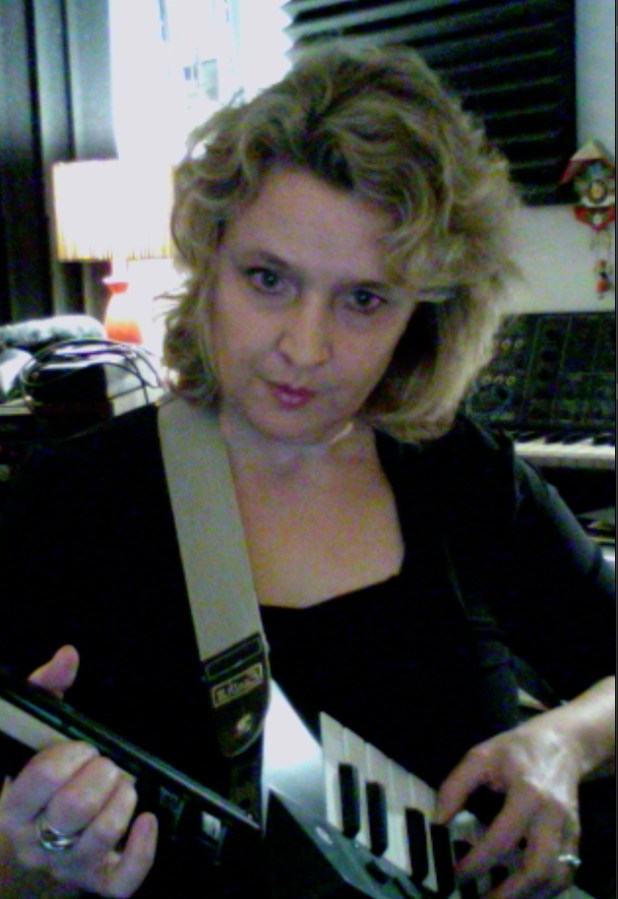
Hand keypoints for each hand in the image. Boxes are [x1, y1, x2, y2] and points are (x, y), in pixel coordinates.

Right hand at [0, 647, 157, 897]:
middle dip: (99, 777)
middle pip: (71, 810)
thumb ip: (46, 691)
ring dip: (120, 802)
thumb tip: (68, 655)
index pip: (38, 781)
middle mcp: (37, 840)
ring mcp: (67, 864)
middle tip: (107, 764)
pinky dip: (141, 853)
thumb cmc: (40, 781)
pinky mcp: (97, 880)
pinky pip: (121, 882)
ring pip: (97, 839)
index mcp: (15, 805)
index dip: (67, 758)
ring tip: (124, 783)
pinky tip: (148, 820)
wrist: (37, 840)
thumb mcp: (34, 735)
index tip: (82, 746)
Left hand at [435, 715, 581, 898]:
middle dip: (509, 893)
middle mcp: (552, 816)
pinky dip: (545, 889)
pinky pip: (565, 874)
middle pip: (538, 867)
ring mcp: (569, 830)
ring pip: (555, 877)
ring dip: (528, 896)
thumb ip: (454, 789)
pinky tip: (522, 891)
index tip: (455, 873)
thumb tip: (436, 824)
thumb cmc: (515, 751)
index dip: (477, 861)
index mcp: (528, 793)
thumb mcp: (479, 758)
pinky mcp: (576, 838)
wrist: (560, 743)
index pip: (501, 838)